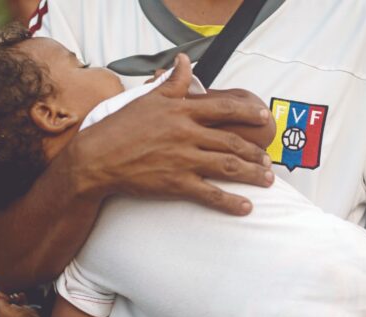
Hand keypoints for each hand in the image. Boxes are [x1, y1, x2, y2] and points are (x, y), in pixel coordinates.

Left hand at [0, 291, 41, 316]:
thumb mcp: (0, 307)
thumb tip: (2, 296)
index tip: (3, 294)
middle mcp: (4, 313)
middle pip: (1, 299)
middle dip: (6, 294)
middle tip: (9, 295)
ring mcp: (14, 311)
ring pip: (11, 298)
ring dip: (14, 295)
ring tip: (16, 296)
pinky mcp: (23, 309)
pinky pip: (21, 299)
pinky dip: (21, 296)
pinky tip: (22, 296)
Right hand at [69, 53, 273, 214]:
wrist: (96, 158)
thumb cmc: (120, 127)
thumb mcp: (147, 98)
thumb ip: (173, 81)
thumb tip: (184, 61)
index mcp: (181, 111)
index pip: (224, 109)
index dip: (248, 113)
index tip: (263, 117)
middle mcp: (187, 134)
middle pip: (232, 141)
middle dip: (256, 151)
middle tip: (269, 159)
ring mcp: (183, 159)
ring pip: (228, 166)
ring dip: (252, 174)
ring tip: (267, 179)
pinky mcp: (176, 183)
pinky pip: (210, 193)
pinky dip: (231, 201)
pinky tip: (246, 207)